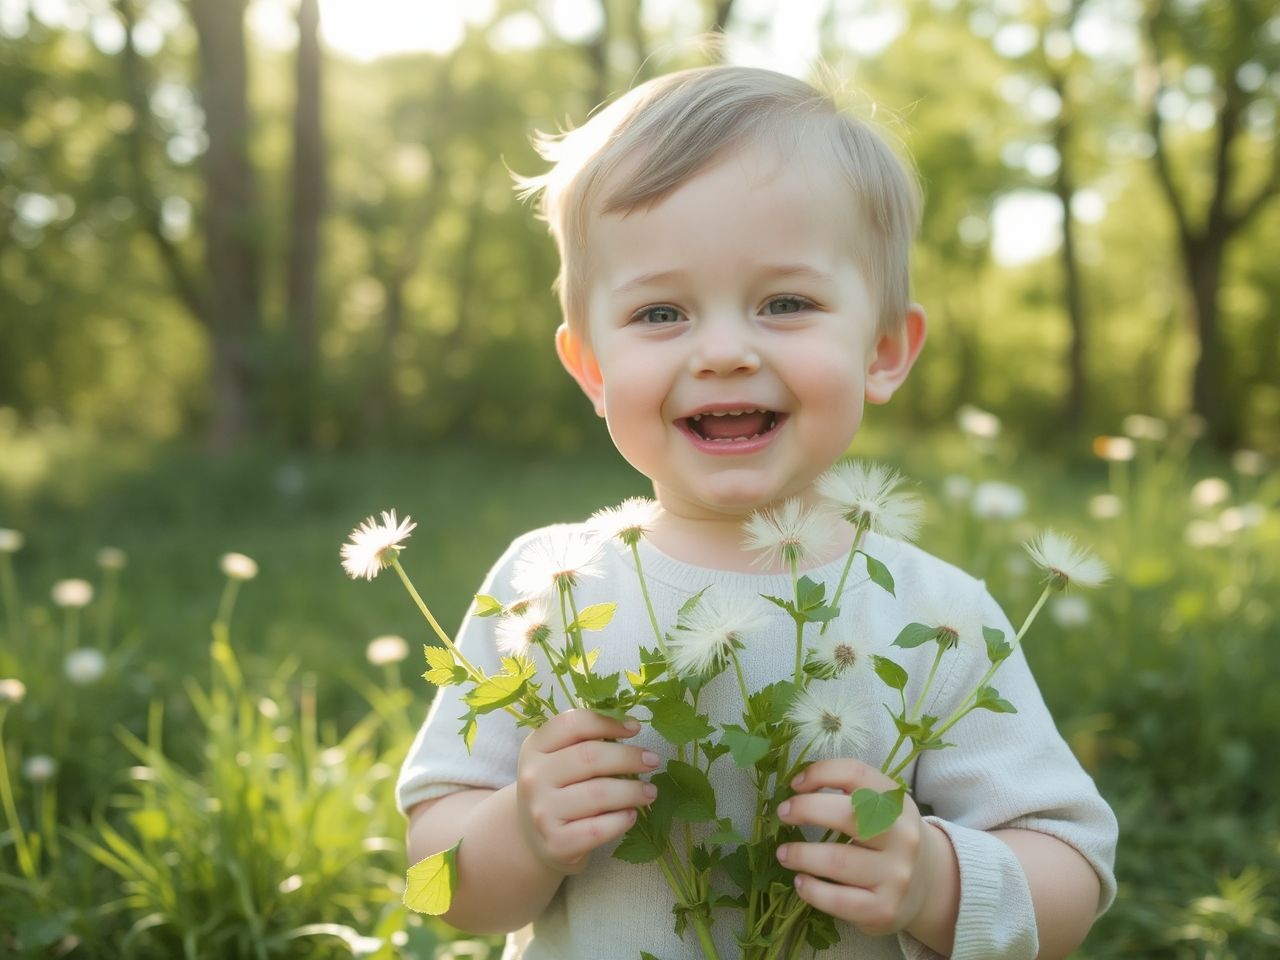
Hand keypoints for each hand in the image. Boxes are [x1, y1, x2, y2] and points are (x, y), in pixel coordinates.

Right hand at [516, 710, 659, 874]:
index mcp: (535, 747)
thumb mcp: (559, 758)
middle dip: (629, 757)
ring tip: (650, 791)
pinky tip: (632, 815)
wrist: (534, 839)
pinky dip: (621, 820)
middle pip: (590, 757)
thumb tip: (630, 726)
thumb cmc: (558, 790)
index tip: (635, 728)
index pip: (573, 724)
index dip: (608, 722)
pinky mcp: (556, 842)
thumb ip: (585, 740)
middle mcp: (534, 777)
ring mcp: (543, 811)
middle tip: (653, 761)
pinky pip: (598, 828)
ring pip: (599, 793)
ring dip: (632, 791)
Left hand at [776, 759, 955, 939]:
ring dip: (800, 855)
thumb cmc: (890, 838)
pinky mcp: (884, 909)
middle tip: (783, 813)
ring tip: (783, 854)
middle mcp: (901, 837)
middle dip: (805, 810)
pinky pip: (838, 900)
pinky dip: (811, 890)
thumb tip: (797, 788)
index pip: (856, 774)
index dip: (820, 773)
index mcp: (897, 803)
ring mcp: (895, 875)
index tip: (795, 783)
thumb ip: (850, 794)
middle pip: (846, 815)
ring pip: (837, 861)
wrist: (930, 884)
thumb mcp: (882, 808)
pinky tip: (800, 882)